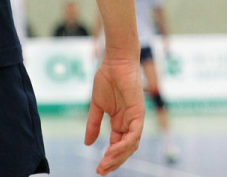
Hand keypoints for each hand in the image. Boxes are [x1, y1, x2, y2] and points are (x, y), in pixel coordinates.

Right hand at [85, 57, 144, 174]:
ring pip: (131, 145)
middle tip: (101, 171)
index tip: (98, 167)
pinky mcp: (139, 113)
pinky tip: (112, 150)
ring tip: (105, 164)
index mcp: (120, 121)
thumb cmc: (107, 78)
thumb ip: (93, 124)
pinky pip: (134, 134)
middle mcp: (129, 122)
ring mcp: (135, 118)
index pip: (116, 144)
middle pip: (125, 148)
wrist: (115, 62)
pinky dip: (124, 144)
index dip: (109, 157)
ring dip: (118, 156)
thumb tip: (87, 143)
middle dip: (114, 162)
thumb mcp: (97, 105)